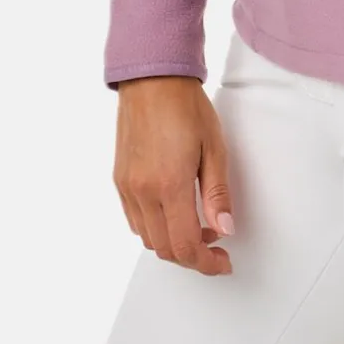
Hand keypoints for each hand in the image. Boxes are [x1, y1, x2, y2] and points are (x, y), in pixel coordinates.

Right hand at [112, 76, 235, 274]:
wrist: (152, 80)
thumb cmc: (186, 107)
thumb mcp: (215, 148)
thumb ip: (218, 194)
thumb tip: (225, 230)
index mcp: (170, 185)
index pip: (185, 245)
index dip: (206, 263)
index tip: (223, 261)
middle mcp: (143, 192)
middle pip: (165, 249)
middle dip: (192, 256)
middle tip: (215, 246)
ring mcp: (127, 187)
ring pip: (148, 239)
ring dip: (173, 243)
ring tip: (198, 225)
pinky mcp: (119, 180)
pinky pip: (135, 221)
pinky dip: (155, 228)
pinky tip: (174, 212)